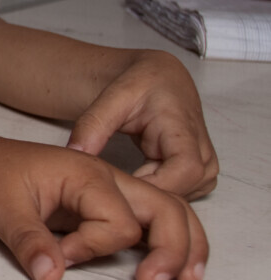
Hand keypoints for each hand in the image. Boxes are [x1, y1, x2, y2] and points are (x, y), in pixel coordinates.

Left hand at [0, 132, 207, 279]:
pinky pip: (151, 219)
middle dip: (171, 248)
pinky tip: (173, 266)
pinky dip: (168, 240)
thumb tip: (52, 279)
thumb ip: (29, 242)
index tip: (59, 253)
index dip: (93, 248)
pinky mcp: (106, 204)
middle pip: (167, 209)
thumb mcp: (1, 208)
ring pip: (170, 211)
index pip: (120, 223)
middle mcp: (109, 178)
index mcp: (87, 174)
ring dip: (182, 244)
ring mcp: (112, 190)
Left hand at [66, 49, 218, 199]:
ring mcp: (204, 170)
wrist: (159, 79)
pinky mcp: (197, 179)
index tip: (115, 188)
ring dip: (147, 199)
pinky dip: (152, 197)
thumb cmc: (139, 85)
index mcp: (185, 131)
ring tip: (115, 187)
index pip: (184, 172)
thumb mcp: (112, 98)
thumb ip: (92, 126)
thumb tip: (74, 155)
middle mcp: (203, 155)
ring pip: (178, 201)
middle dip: (142, 196)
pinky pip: (177, 199)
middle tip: (106, 191)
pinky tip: (129, 187)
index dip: (151, 186)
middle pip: (180, 192)